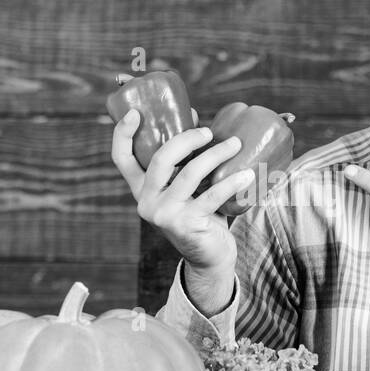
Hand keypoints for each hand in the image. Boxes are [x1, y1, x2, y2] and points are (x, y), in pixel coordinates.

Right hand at [110, 73, 253, 273]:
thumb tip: (193, 115)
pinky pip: (212, 196)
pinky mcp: (186, 224)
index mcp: (141, 189)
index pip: (122, 159)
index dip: (123, 134)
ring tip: (235, 145)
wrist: (209, 257)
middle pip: (161, 159)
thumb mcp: (186, 187)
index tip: (135, 113)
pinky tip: (247, 174)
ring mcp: (165, 214)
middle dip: (186, 139)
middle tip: (209, 132)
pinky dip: (232, 182)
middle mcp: (147, 201)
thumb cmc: (200, 214)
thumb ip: (185, 159)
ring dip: (215, 155)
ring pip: (189, 174)